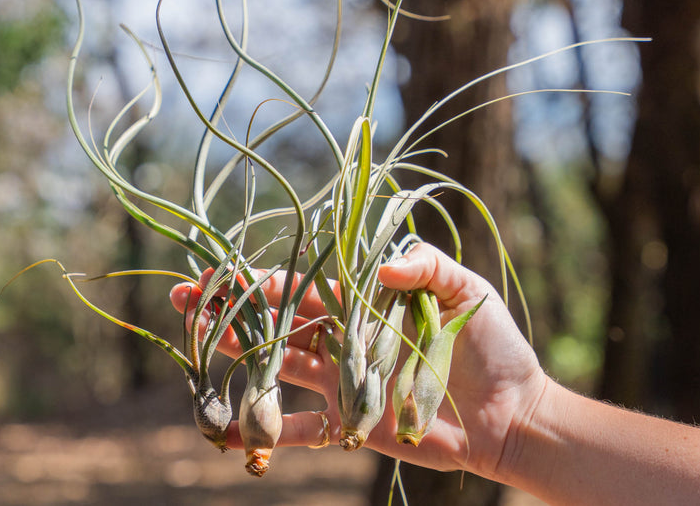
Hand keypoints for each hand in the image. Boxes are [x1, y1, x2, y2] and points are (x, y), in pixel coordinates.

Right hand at [169, 243, 546, 479]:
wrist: (513, 414)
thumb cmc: (493, 346)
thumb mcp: (466, 293)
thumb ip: (427, 268)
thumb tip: (381, 265)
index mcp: (365, 301)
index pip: (305, 285)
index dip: (262, 278)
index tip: (222, 270)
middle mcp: (346, 338)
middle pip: (278, 320)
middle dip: (232, 308)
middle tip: (186, 300)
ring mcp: (343, 381)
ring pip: (279, 365)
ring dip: (238, 355)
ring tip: (196, 343)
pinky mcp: (350, 423)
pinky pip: (301, 428)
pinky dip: (266, 432)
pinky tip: (227, 433)